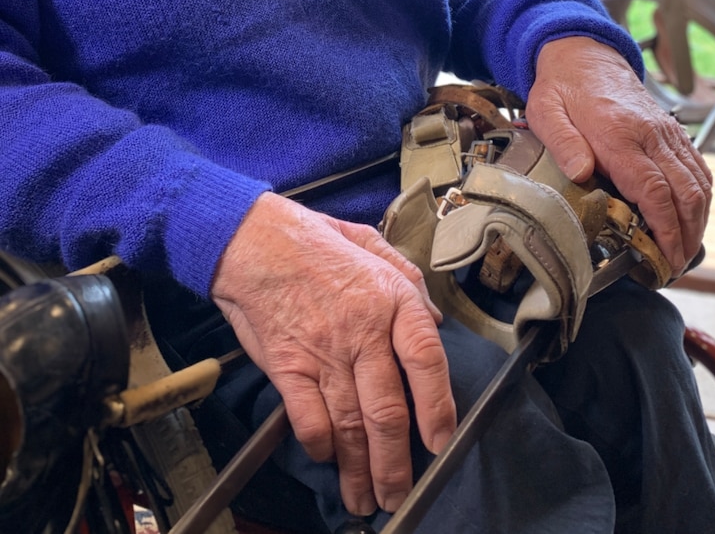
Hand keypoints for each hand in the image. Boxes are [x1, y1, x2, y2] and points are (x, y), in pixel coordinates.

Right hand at [210, 192, 456, 515]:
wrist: (250, 239)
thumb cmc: (313, 241)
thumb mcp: (374, 245)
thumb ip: (409, 282)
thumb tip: (435, 322)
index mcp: (391, 301)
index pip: (427, 362)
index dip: (438, 407)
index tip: (441, 441)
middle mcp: (361, 333)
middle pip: (387, 411)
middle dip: (394, 463)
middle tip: (398, 494)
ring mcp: (322, 353)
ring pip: (349, 423)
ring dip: (358, 467)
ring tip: (365, 498)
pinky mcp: (287, 366)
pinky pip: (306, 416)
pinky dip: (318, 443)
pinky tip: (328, 459)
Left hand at [526, 37, 712, 274]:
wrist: (584, 55)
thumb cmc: (563, 89)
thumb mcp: (548, 113)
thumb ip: (564, 144)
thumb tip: (581, 173)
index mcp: (621, 136)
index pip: (655, 189)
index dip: (665, 228)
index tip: (665, 257)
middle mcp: (653, 135)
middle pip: (686, 192)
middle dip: (686, 236)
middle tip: (674, 269)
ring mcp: (667, 133)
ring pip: (699, 183)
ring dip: (697, 222)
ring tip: (684, 254)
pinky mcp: (672, 133)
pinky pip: (698, 168)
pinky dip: (700, 198)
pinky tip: (692, 220)